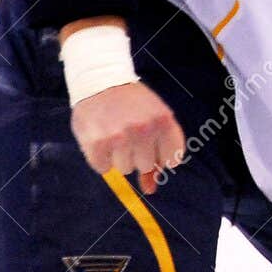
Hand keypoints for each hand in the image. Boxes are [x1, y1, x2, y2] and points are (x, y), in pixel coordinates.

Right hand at [71, 81, 186, 194]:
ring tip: (114, 133)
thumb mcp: (153, 119)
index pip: (172, 159)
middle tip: (128, 133)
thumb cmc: (131, 104)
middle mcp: (145, 129)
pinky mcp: (98, 143)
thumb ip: (157, 154)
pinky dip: (100, 157)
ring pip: (125, 168)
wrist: (99, 80)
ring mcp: (121, 137)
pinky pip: (103, 167)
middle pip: (146, 165)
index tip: (152, 144)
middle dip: (137, 154)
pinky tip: (101, 138)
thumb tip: (151, 190)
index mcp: (164, 121)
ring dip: (118, 156)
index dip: (161, 156)